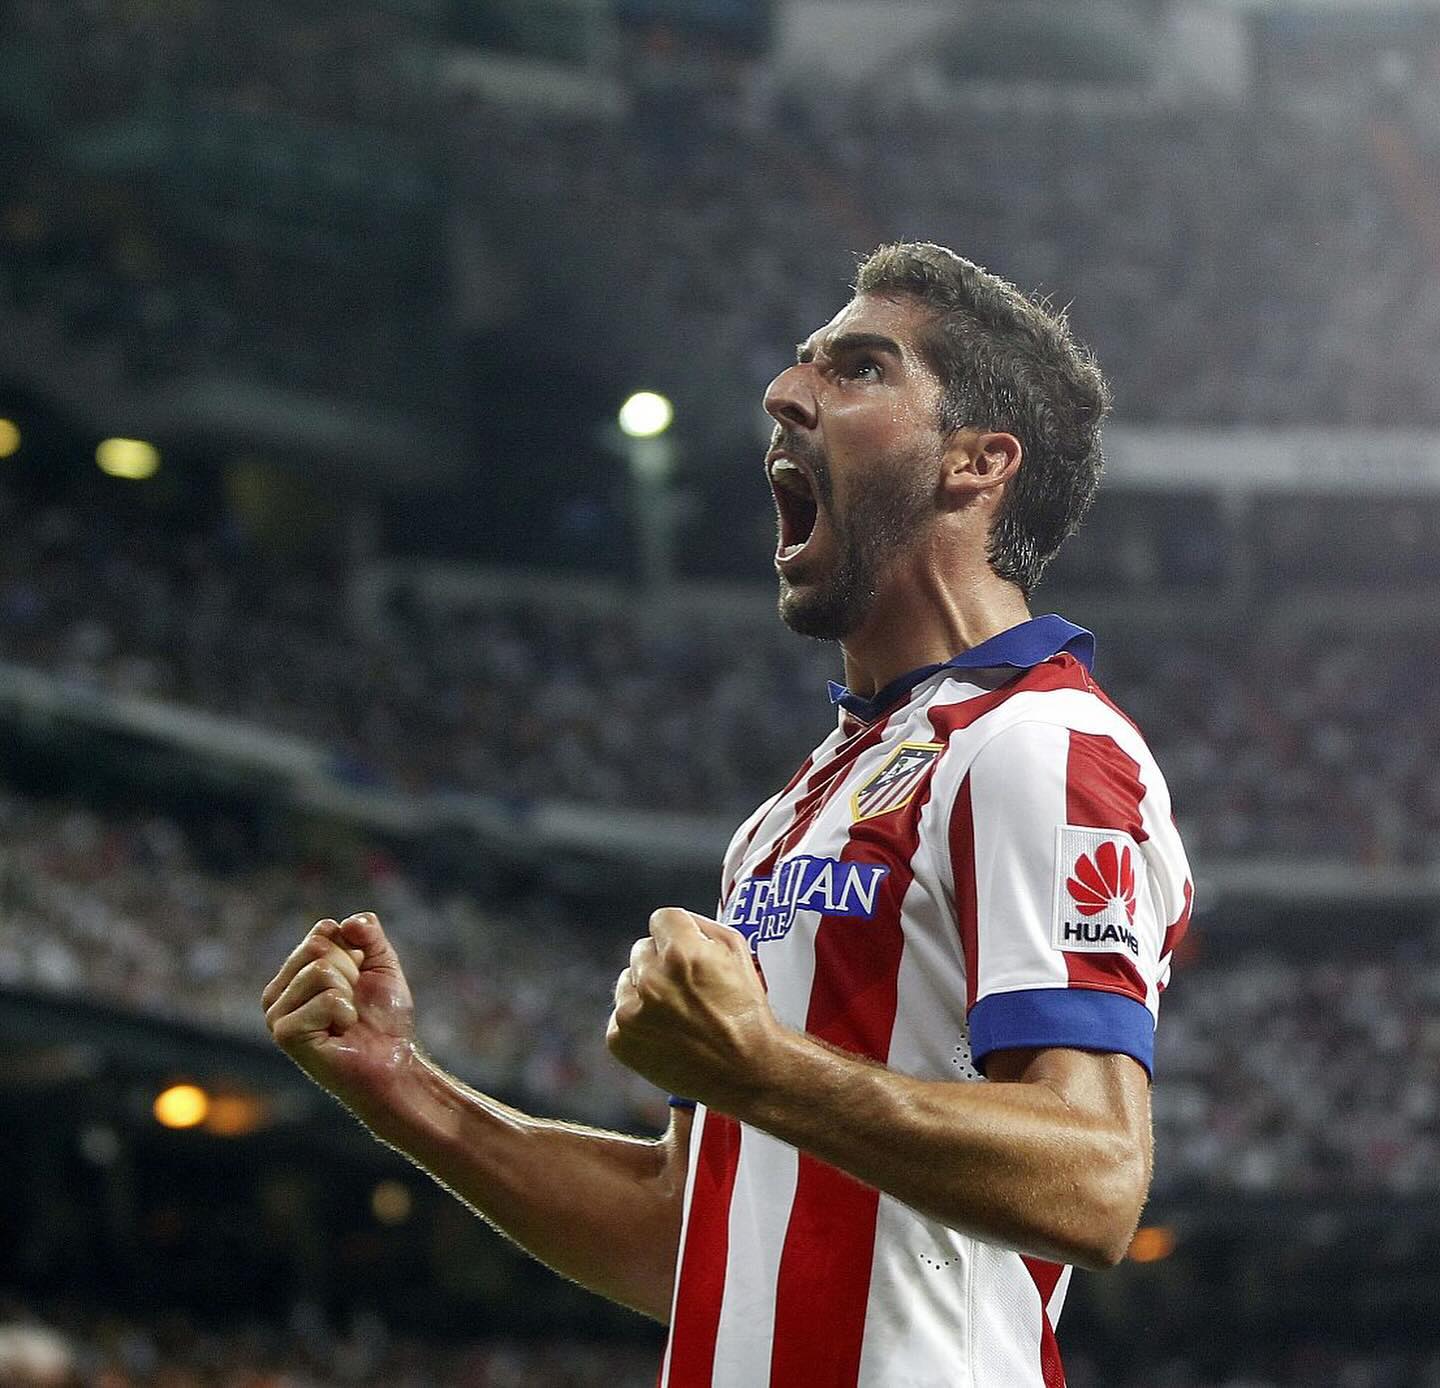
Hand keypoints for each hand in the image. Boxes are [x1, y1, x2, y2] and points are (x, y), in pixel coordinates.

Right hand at [261, 912, 417, 1113]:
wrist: (392, 1060)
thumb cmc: (384, 1017)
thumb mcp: (382, 964)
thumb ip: (368, 934)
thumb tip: (348, 922)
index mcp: (295, 971)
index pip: (323, 931)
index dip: (355, 952)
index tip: (360, 980)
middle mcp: (277, 991)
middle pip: (319, 948)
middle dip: (351, 973)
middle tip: (354, 1003)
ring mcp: (277, 1013)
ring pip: (321, 971)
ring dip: (349, 996)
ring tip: (347, 1020)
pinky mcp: (285, 1034)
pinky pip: (326, 1000)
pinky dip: (345, 1014)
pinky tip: (341, 1033)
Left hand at [606, 907, 780, 1109]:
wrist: (746, 1070)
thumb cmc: (747, 1011)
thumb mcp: (738, 953)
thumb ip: (703, 927)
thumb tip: (678, 923)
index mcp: (682, 953)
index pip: (661, 918)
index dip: (678, 932)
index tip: (686, 948)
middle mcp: (652, 980)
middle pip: (642, 949)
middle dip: (662, 962)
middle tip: (686, 987)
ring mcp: (632, 1012)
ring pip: (628, 981)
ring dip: (646, 990)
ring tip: (677, 1013)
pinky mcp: (620, 1039)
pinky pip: (621, 1014)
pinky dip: (639, 1021)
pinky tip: (665, 1033)